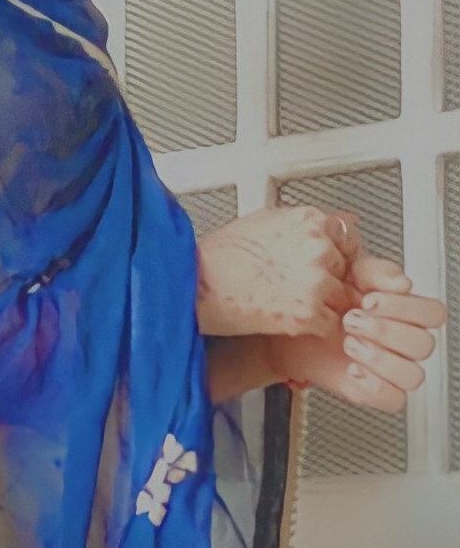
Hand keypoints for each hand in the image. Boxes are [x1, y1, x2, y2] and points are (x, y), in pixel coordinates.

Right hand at [196, 205, 364, 338]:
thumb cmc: (222, 255)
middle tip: (303, 288)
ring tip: (293, 304)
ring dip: (325, 305)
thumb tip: (345, 220)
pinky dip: (315, 327)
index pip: (350, 238)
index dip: (337, 255)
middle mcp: (318, 248)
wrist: (197, 285)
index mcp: (310, 220)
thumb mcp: (267, 219)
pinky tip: (291, 319)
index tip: (326, 265)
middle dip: (332, 281)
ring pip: (342, 299)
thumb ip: (309, 222)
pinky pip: (330, 324)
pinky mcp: (307, 313)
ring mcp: (315, 281)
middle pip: (348, 270)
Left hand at [268, 289, 446, 411]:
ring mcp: (390, 369)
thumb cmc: (320, 302)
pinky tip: (352, 369)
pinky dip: (374, 386)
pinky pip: (394, 399)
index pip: (432, 314)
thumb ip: (375, 272)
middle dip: (384, 331)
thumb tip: (401, 283)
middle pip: (423, 345)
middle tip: (351, 320)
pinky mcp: (373, 391)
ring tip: (348, 344)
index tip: (369, 300)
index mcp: (404, 312)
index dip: (406, 307)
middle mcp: (402, 342)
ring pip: (413, 375)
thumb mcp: (345, 274)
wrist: (289, 329)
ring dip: (380, 358)